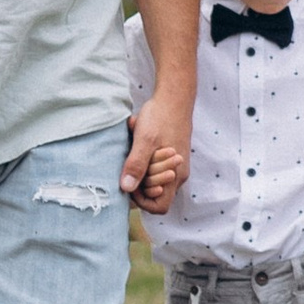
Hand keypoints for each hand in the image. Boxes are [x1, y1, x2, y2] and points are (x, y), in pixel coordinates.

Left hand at [122, 92, 191, 210]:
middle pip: (155, 194)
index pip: (160, 206)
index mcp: (175, 176)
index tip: (131, 184)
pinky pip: (155, 167)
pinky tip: (140, 142)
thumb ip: (136, 165)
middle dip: (140, 182)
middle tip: (132, 163)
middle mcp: (177, 174)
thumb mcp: (145, 140)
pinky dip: (145, 159)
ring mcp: (175, 166)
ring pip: (154, 180)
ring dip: (142, 169)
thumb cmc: (161, 117)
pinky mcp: (170, 157)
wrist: (174, 97)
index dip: (143, 201)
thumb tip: (126, 188)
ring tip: (137, 149)